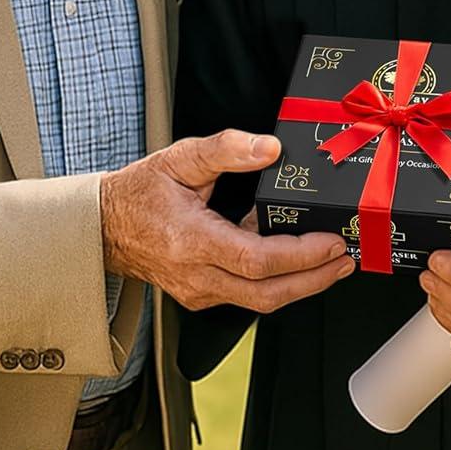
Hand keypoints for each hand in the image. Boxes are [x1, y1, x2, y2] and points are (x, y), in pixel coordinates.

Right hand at [100, 130, 354, 312]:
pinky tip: (296, 260)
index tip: (332, 242)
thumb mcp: (180, 157)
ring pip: (259, 301)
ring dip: (301, 284)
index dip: (301, 256)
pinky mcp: (201, 294)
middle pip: (267, 294)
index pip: (257, 261)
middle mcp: (197, 276)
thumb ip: (227, 148)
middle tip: (346, 260)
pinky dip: (277, 281)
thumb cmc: (141, 192)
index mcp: (192, 241)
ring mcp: (198, 290)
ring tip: (332, 262)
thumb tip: (271, 148)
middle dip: (314, 279)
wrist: (104, 227)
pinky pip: (247, 295)